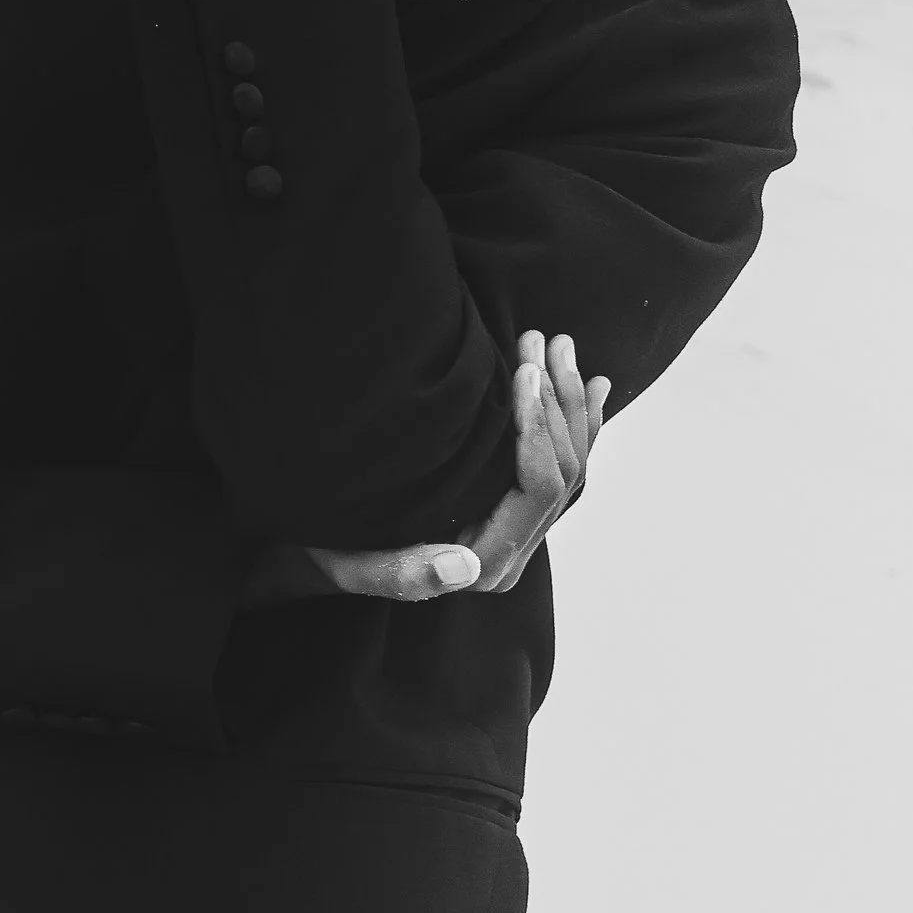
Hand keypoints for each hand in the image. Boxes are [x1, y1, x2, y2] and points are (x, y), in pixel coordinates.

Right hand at [235, 335, 609, 607]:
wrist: (321, 544)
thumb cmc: (330, 545)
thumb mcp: (350, 561)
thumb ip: (402, 573)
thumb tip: (466, 566)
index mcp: (485, 565)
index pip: (537, 491)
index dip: (538, 427)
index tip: (522, 369)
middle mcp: (512, 554)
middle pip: (566, 474)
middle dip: (558, 402)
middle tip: (543, 339)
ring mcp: (517, 531)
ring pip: (573, 465)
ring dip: (570, 402)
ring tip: (559, 344)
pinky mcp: (512, 507)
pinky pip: (564, 464)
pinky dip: (578, 421)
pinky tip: (591, 384)